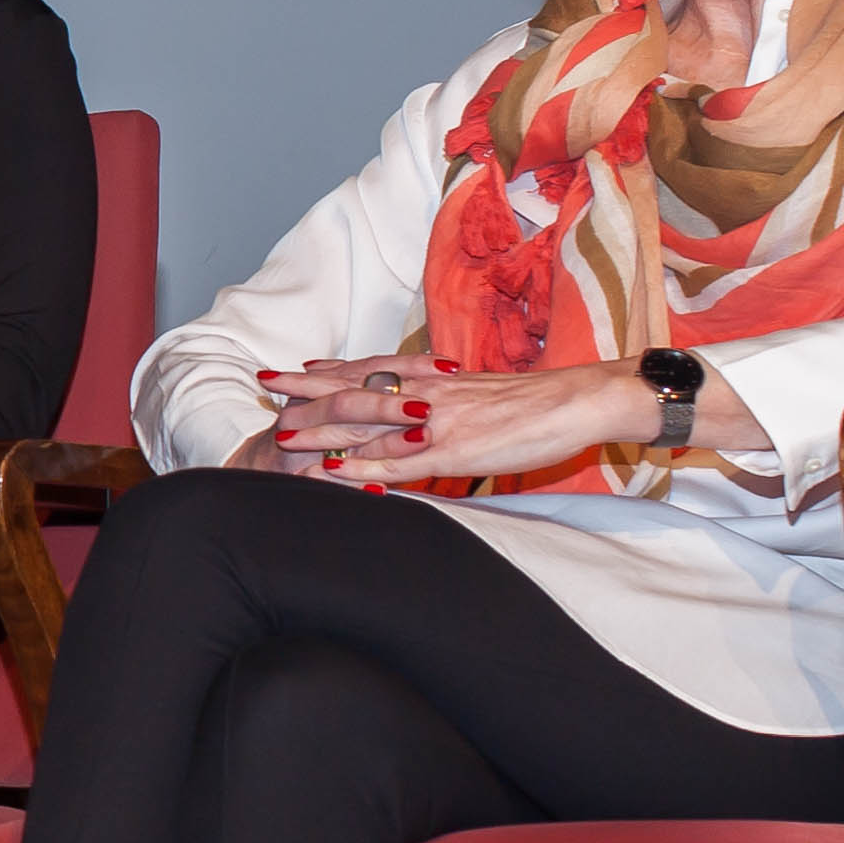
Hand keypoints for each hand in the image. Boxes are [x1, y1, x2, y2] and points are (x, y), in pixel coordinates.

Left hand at [239, 356, 656, 482]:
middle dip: (307, 391)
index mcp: (437, 380)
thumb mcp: (485, 395)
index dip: (332, 371)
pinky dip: (363, 467)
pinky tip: (333, 473)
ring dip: (322, 433)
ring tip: (279, 434)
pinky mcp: (454, 451)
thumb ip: (451, 402)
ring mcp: (438, 422)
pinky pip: (399, 462)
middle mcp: (428, 395)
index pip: (373, 371)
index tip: (296, 369)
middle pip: (356, 391)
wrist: (579, 400)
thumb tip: (431, 413)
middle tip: (264, 383)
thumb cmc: (540, 402)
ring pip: (368, 428)